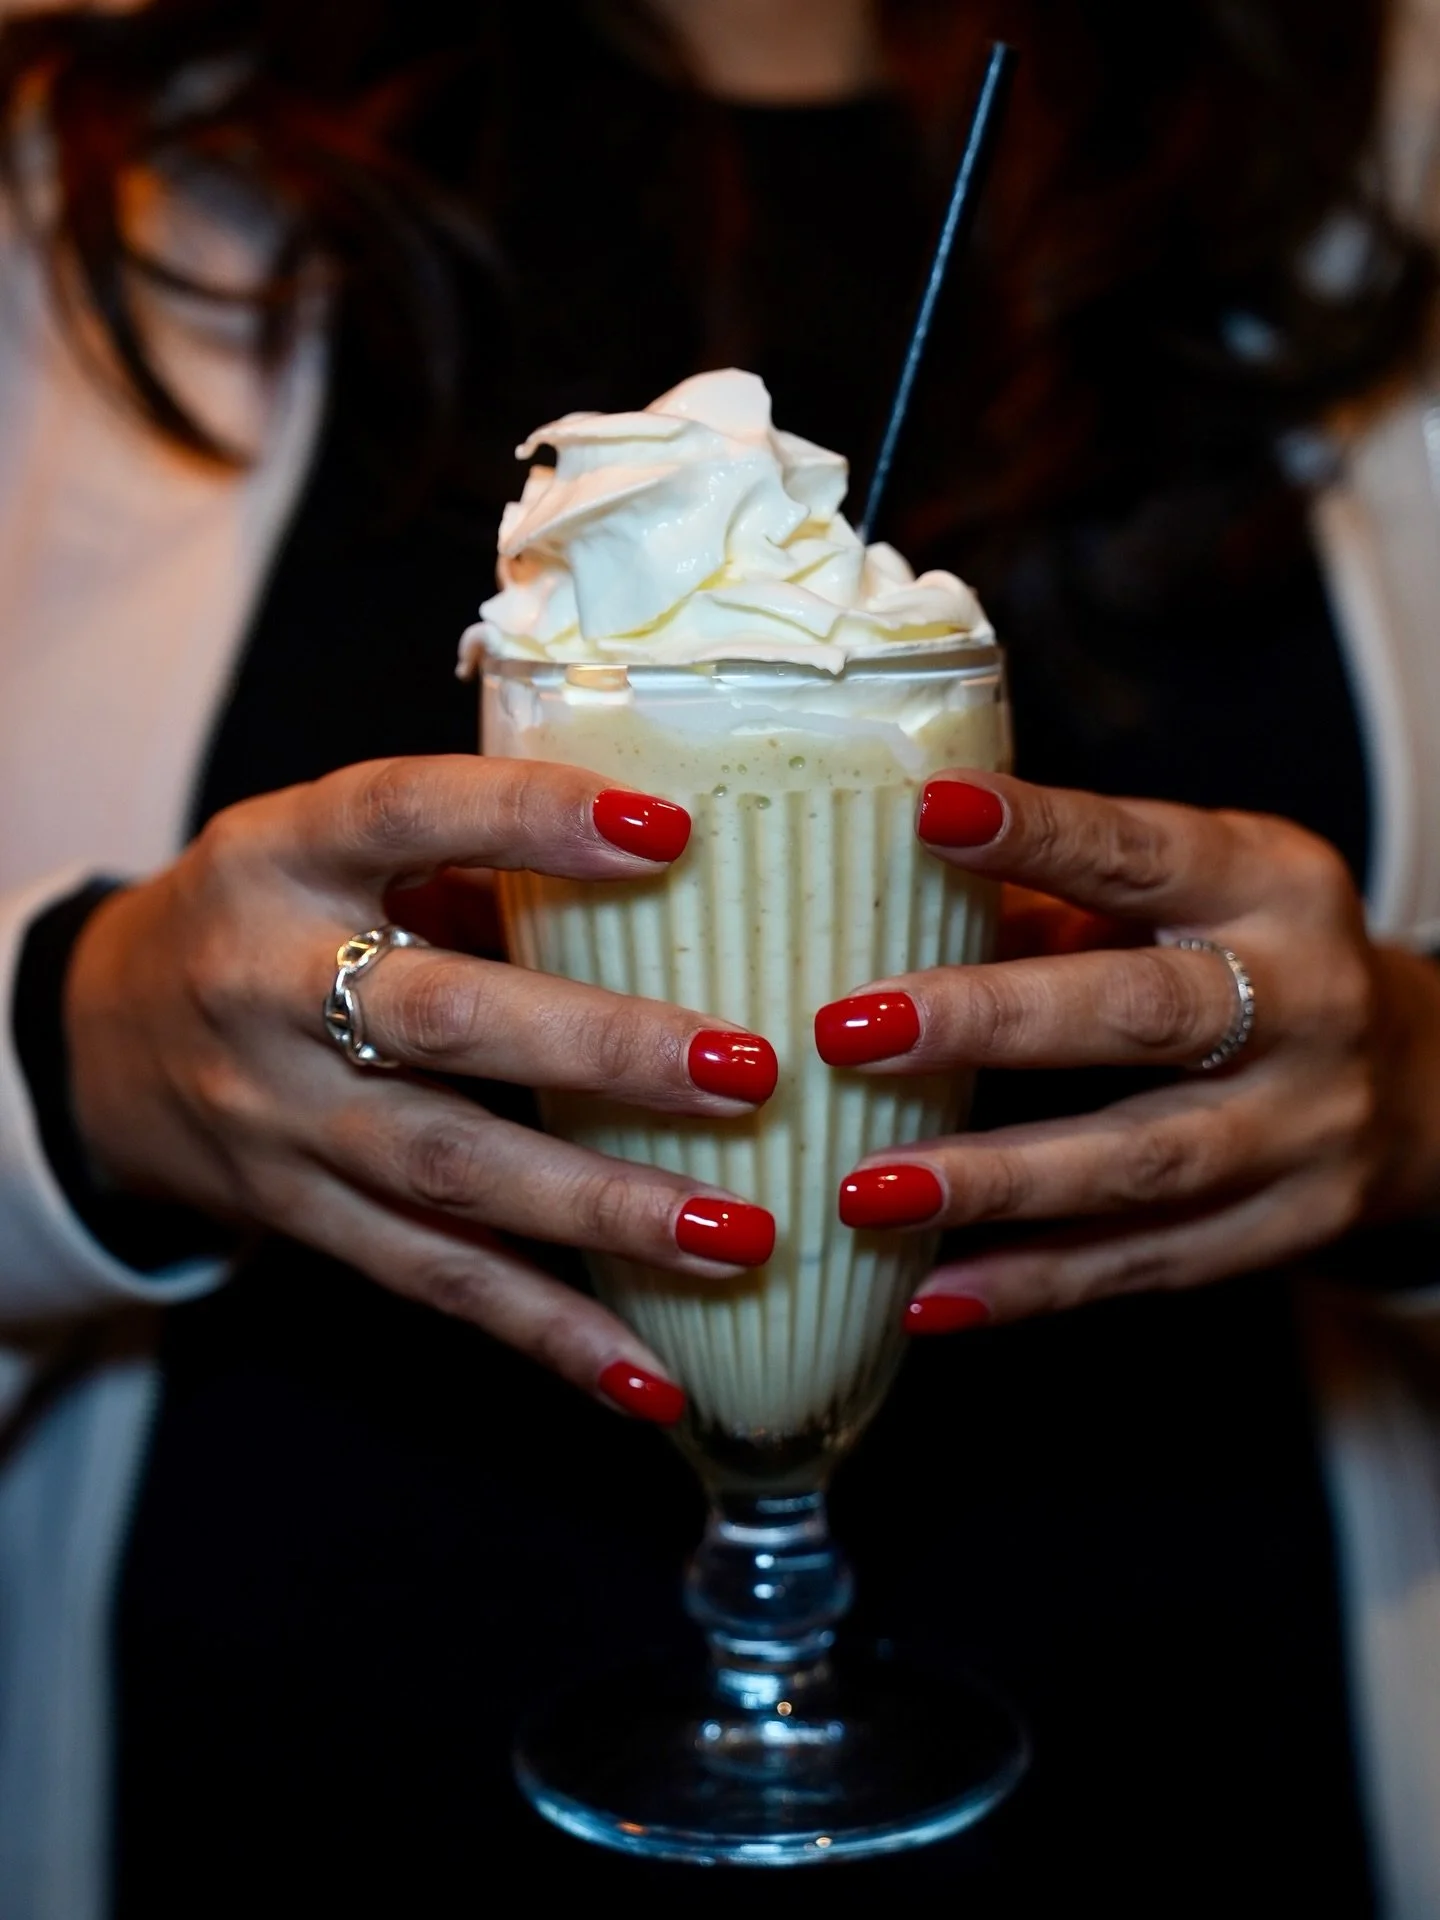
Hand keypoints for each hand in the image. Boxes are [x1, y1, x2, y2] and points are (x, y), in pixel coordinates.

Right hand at [67, 757, 778, 1420]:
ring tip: (736, 1235)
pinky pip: (432, 1278)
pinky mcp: (299, 1216)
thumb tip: (676, 896)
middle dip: (602, 1051)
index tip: (669, 832)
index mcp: (284, 855)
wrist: (106, 1042)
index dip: (531, 820)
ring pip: (448, 1170)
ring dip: (602, 1210)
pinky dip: (549, 1332)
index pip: (406, 815)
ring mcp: (280, 1116)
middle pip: (442, 1020)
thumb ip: (468, 866)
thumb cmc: (270, 917)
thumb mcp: (329, 850)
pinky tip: (652, 1376)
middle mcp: (268, 982)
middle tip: (745, 1070)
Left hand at [820, 772, 1439, 1326]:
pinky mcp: (1289, 1229)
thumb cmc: (1249, 962)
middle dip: (990, 1022)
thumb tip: (888, 915)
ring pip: (1139, 1163)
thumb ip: (1055, 908)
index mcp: (1272, 886)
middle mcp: (1305, 1002)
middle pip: (1141, 1015)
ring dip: (994, 1183)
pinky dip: (1033, 1284)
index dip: (1041, 835)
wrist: (1418, 1083)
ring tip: (865, 1192)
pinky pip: (1145, 1264)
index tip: (929, 815)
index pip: (1145, 853)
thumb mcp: (1188, 899)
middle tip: (851, 1033)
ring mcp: (1305, 1129)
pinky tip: (929, 1296)